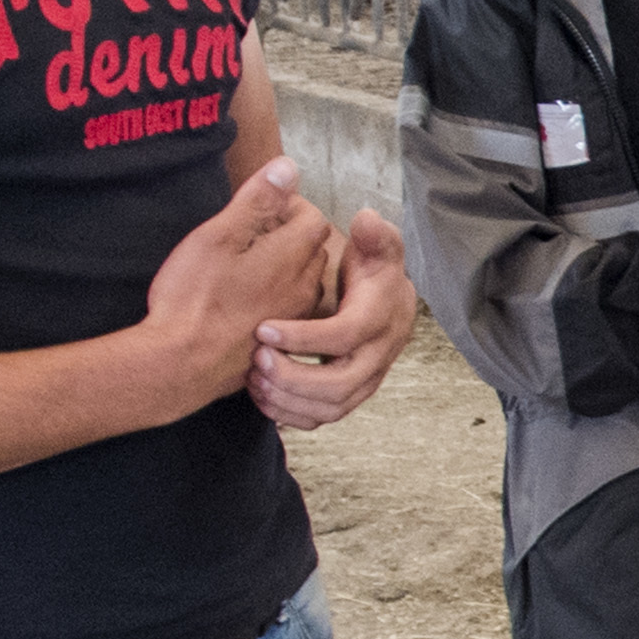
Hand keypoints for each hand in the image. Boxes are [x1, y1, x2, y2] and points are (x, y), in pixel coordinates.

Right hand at [145, 159, 335, 404]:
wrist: (180, 364)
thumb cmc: (193, 299)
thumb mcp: (219, 237)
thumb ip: (256, 201)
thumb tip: (288, 167)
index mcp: (290, 257)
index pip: (313, 217)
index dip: (288, 205)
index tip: (257, 208)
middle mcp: (301, 287)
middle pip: (310, 247)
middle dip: (287, 233)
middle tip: (248, 233)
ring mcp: (293, 317)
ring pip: (301, 279)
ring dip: (282, 265)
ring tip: (244, 265)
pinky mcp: (279, 339)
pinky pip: (289, 307)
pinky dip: (275, 294)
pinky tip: (244, 298)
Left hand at [253, 207, 417, 431]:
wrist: (384, 297)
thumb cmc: (371, 268)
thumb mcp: (377, 244)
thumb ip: (373, 232)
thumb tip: (365, 219)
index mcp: (383, 318)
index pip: (346, 335)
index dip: (304, 338)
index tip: (264, 328)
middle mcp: (380, 355)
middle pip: (340, 384)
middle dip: (293, 377)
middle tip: (256, 359)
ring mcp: (367, 380)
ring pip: (331, 408)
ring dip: (288, 398)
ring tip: (254, 377)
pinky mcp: (351, 395)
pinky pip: (322, 418)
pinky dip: (291, 413)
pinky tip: (263, 394)